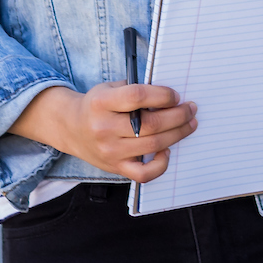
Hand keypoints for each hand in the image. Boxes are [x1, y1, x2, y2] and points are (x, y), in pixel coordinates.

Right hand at [8, 82, 197, 181]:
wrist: (72, 128)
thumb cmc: (97, 105)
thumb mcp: (109, 88)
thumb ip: (134, 90)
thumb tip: (170, 96)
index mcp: (101, 102)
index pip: (137, 96)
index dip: (162, 95)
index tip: (175, 95)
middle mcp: (104, 128)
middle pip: (151, 124)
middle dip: (178, 115)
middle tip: (191, 109)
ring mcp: (110, 151)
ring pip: (153, 145)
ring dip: (177, 134)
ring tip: (188, 124)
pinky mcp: (116, 167)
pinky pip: (144, 174)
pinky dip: (161, 164)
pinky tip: (167, 150)